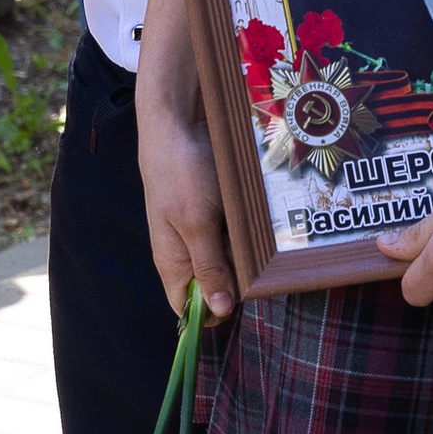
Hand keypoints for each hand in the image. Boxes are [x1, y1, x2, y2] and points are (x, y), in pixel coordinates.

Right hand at [137, 73, 242, 321]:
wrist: (179, 120)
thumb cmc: (180, 172)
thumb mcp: (197, 224)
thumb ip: (209, 267)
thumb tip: (219, 312)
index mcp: (172, 262)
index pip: (188, 308)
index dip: (213, 313)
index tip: (241, 299)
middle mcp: (185, 251)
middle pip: (215, 285)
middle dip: (239, 279)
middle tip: (257, 258)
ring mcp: (201, 230)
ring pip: (231, 259)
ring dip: (248, 252)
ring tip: (260, 233)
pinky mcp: (216, 211)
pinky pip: (236, 233)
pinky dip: (249, 230)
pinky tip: (260, 217)